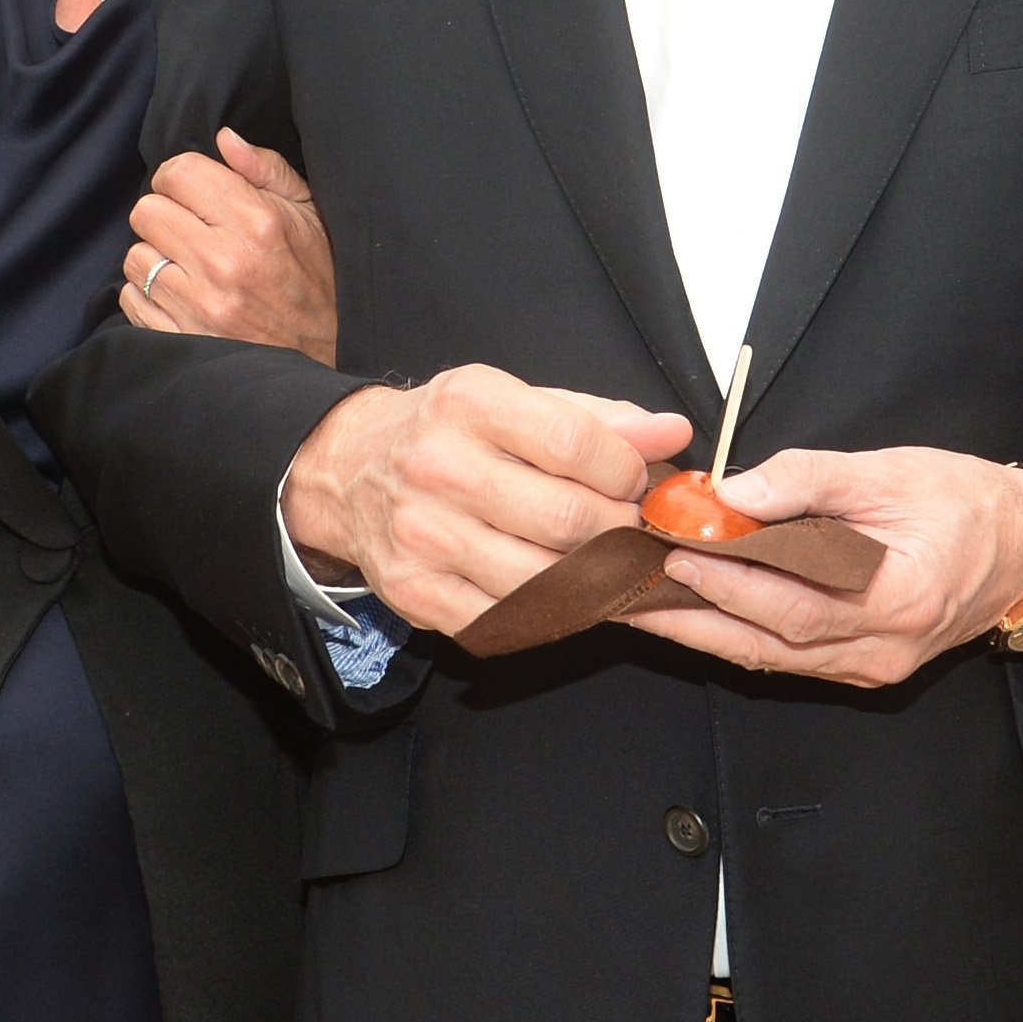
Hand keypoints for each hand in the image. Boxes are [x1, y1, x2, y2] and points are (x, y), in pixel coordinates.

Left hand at [123, 129, 338, 363]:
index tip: (192, 191)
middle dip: (165, 213)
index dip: (181, 177)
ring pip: (136, 256)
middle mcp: (222, 261)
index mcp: (255, 222)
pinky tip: (182, 296)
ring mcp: (198, 305)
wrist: (329, 358)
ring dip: (157, 256)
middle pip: (147, 211)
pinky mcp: (181, 339)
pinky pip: (133, 299)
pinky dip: (149, 295)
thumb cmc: (321, 279)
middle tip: (189, 228)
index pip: (177, 172)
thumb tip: (224, 139)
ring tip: (188, 265)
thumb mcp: (311, 214)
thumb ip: (266, 170)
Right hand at [280, 365, 687, 636]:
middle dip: (616, 532)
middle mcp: (439, 467)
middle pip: (565, 519)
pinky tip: (556, 591)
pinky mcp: (414, 591)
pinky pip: (506, 620)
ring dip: (589, 580)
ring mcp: (423, 535)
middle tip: (627, 531)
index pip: (576, 444)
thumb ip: (599, 419)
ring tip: (600, 563)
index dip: (627, 471)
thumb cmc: (448, 433)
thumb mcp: (516, 402)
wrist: (349, 471)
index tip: (635, 481)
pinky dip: (546, 613)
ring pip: (541, 579)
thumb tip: (673, 433)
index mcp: (471, 405)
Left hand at [626, 448, 1022, 689]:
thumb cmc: (964, 503)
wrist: (1022, 545)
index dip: (728, 580)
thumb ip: (809, 479)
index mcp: (898, 598)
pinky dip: (735, 635)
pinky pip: (786, 658)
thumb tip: (737, 489)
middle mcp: (881, 648)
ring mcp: (871, 666)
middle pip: (768, 644)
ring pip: (769, 657)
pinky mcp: (861, 666)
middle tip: (628, 593)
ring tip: (641, 607)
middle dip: (690, 618)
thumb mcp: (890, 471)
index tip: (675, 552)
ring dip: (702, 632)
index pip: (794, 600)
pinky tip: (693, 617)